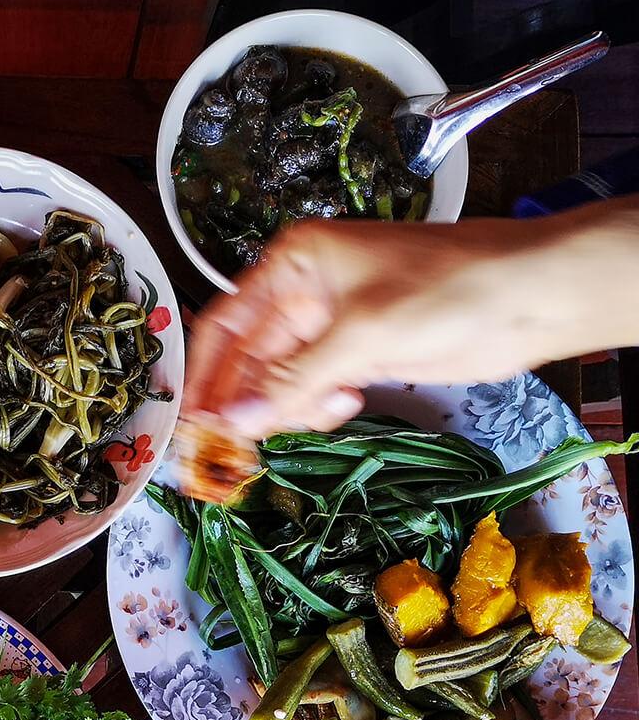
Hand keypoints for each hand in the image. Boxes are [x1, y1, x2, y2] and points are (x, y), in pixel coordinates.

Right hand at [182, 197, 638, 440]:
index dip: (204, 376)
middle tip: (232, 454)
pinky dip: (323, 407)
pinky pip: (318, 391)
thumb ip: (292, 381)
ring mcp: (334, 328)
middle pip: (249, 360)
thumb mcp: (361, 335)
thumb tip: (233, 422)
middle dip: (244, 403)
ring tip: (327, 410)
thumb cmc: (446, 292)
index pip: (226, 325)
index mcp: (294, 265)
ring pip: (282, 382)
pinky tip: (350, 403)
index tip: (189, 425)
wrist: (529, 297)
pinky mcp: (363, 355)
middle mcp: (305, 294)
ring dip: (290, 409)